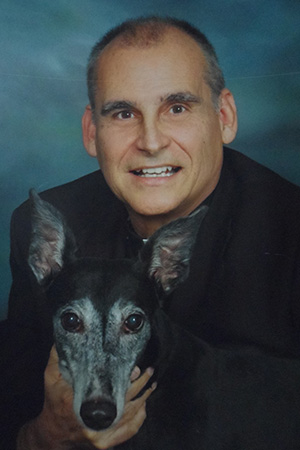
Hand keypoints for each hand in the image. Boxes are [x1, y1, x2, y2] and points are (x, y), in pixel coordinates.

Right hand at [17, 346, 155, 448]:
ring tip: (151, 383)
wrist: (53, 433)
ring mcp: (101, 435)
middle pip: (125, 401)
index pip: (109, 389)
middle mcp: (92, 423)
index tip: (135, 368)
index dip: (126, 378)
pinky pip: (129, 431)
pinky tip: (144, 406)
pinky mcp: (106, 443)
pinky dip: (139, 418)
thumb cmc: (53, 402)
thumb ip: (58, 357)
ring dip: (143, 398)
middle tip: (148, 370)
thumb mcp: (51, 378)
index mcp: (79, 404)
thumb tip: (65, 335)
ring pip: (130, 416)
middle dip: (140, 384)